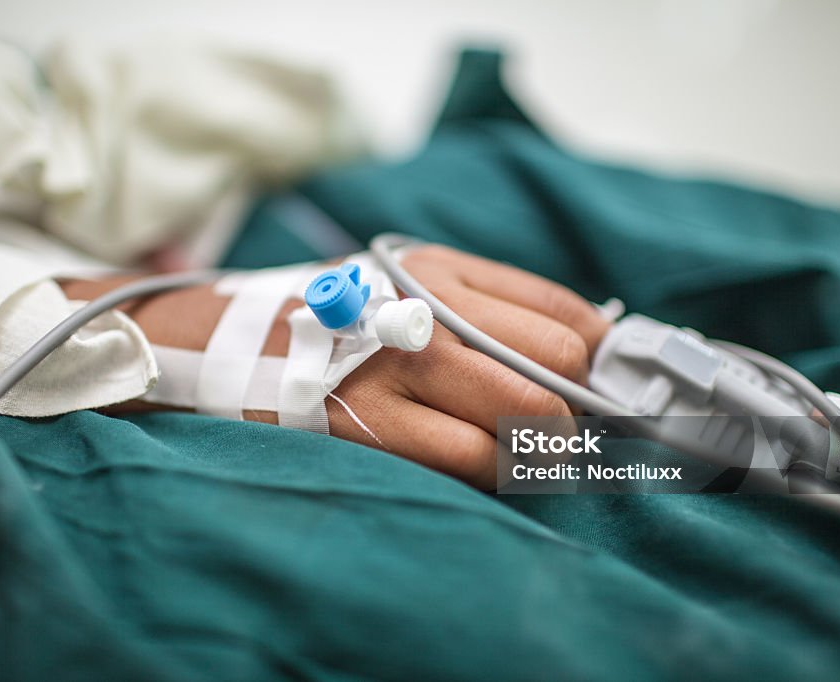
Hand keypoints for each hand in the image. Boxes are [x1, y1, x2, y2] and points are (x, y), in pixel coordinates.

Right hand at [326, 245, 609, 488]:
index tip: (597, 385)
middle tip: (559, 429)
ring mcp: (395, 372)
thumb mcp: (414, 288)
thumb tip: (594, 346)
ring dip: (541, 449)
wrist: (239, 352)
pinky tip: (483, 466)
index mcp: (441, 275)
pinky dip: (495, 471)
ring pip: (521, 420)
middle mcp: (423, 315)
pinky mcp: (369, 428)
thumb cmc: (347, 326)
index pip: (563, 314)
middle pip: (554, 367)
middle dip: (574, 410)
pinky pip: (471, 461)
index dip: (599, 358)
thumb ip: (496, 307)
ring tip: (524, 453)